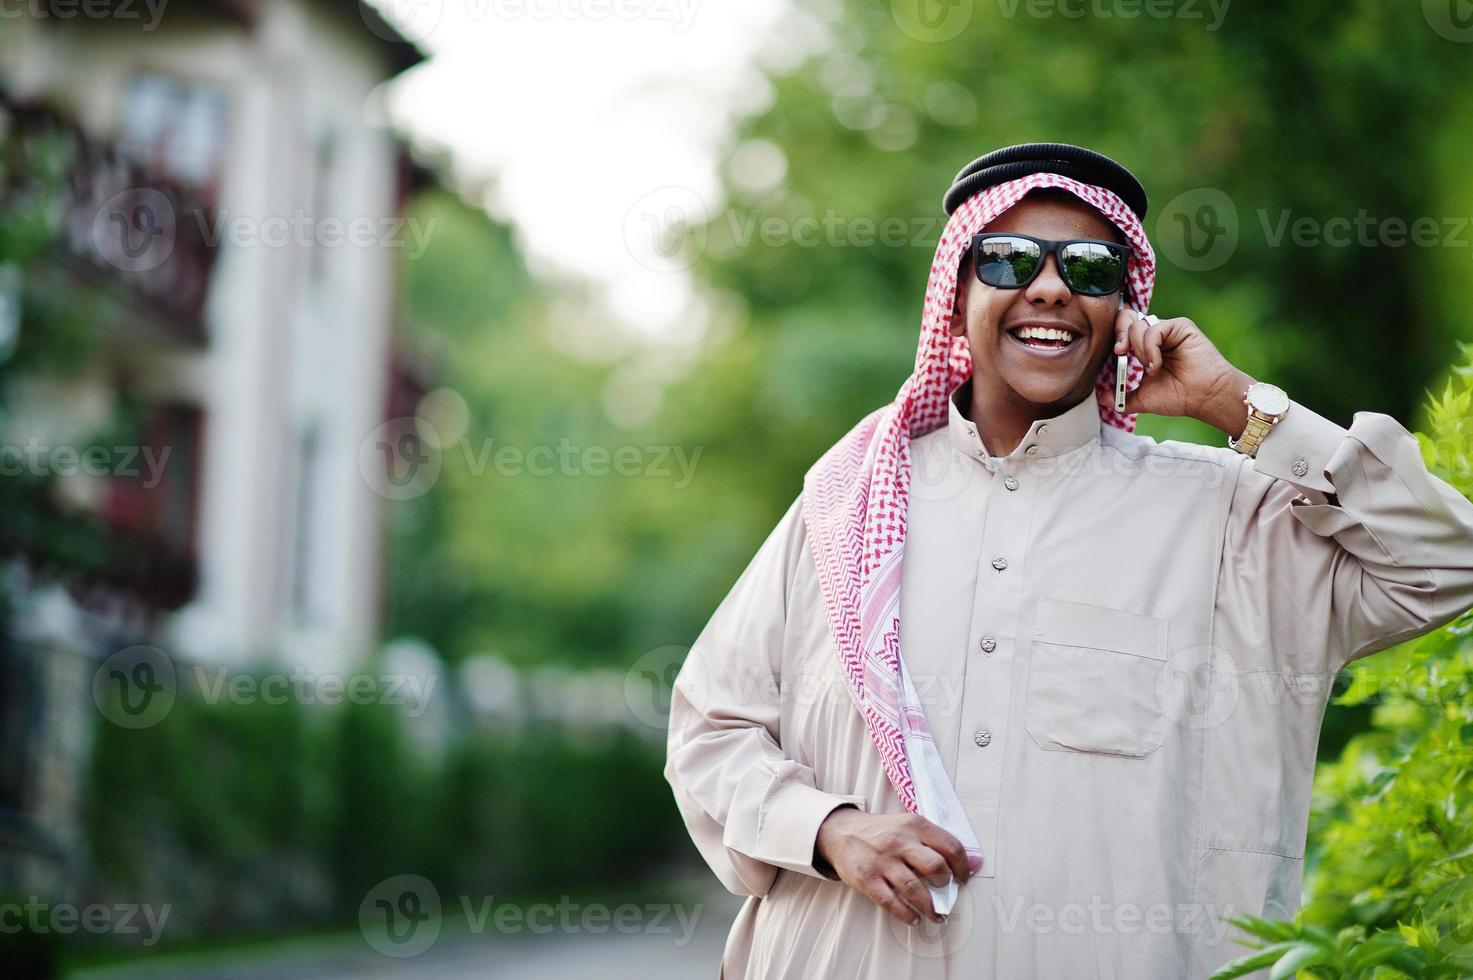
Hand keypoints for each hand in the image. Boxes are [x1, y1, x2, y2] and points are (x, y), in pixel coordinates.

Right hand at [814, 806, 975, 924]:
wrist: (841, 831)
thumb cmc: (881, 831)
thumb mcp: (906, 824)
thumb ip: (931, 840)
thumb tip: (963, 864)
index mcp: (915, 825)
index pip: (950, 846)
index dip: (963, 866)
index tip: (963, 878)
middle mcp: (900, 841)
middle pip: (936, 867)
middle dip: (946, 885)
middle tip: (947, 894)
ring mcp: (883, 861)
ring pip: (915, 889)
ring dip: (930, 908)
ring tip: (936, 915)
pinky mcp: (867, 879)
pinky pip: (891, 902)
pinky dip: (906, 915)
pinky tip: (914, 918)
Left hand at [1097, 309, 1256, 436]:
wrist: (1204, 398)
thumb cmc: (1179, 397)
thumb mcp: (1143, 398)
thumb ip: (1121, 397)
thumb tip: (1101, 398)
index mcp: (1144, 348)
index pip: (1122, 331)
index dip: (1115, 337)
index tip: (1116, 354)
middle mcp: (1155, 336)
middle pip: (1126, 320)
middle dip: (1119, 335)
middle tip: (1121, 353)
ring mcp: (1167, 330)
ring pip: (1138, 326)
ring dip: (1139, 349)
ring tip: (1151, 369)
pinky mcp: (1180, 326)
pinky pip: (1154, 329)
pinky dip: (1150, 348)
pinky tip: (1156, 365)